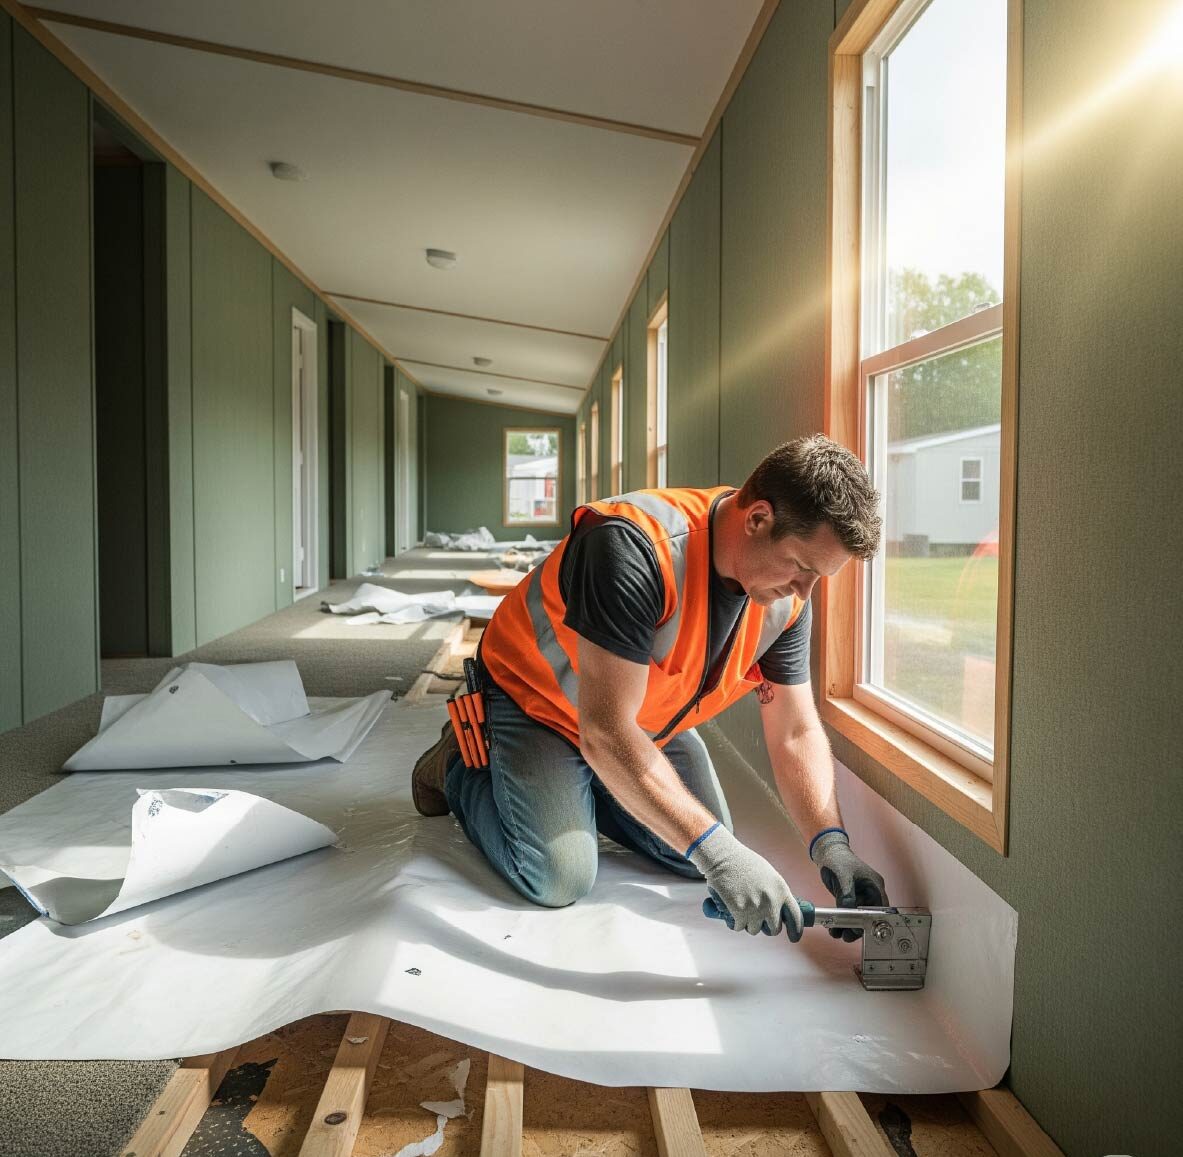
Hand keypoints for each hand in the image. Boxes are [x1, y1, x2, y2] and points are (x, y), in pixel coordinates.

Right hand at [689, 824, 804, 940]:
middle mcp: (771, 901)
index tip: (793, 937)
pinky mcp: (739, 911)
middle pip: (774, 929)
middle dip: (766, 926)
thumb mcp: (768, 875)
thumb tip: (778, 910)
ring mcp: (755, 908)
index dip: (795, 930)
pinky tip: (732, 912)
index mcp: (781, 890)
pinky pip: (738, 927)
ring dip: (748, 923)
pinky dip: (734, 922)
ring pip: (754, 930)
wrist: (723, 856)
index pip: (795, 917)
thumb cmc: (744, 862)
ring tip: (742, 909)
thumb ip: (775, 893)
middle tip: (757, 918)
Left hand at [810, 829, 887, 942]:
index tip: (860, 931)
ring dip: (849, 926)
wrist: (828, 852)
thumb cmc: (838, 860)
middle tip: (846, 937)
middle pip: (869, 916)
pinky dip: (844, 920)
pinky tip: (834, 928)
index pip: (879, 909)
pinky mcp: (851, 898)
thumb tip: (848, 914)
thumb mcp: (843, 878)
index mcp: (875, 886)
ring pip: (859, 917)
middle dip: (857, 927)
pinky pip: (850, 912)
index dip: (872, 922)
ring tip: (836, 934)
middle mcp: (871, 892)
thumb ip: (847, 897)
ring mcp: (861, 896)